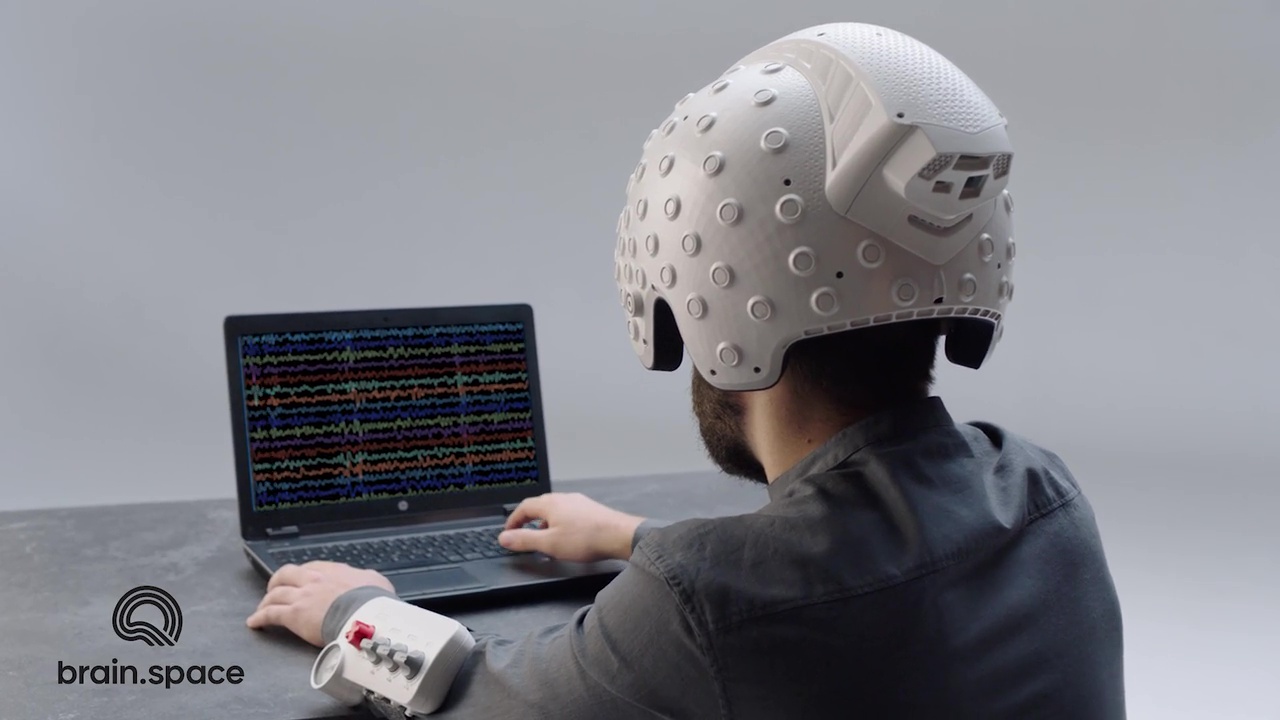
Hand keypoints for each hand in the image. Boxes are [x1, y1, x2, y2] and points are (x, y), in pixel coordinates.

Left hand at [245, 561, 394, 646]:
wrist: (365, 616)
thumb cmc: (373, 601)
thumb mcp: (375, 581)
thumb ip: (365, 579)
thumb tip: (367, 581)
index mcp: (332, 570)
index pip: (309, 568)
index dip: (301, 575)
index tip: (299, 581)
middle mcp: (313, 579)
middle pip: (285, 575)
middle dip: (277, 582)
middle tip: (274, 589)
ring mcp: (301, 596)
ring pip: (275, 594)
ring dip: (267, 600)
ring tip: (263, 607)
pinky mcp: (293, 615)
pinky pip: (270, 614)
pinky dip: (260, 617)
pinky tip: (254, 622)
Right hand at [498, 492, 644, 562]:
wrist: (619, 536)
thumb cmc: (587, 538)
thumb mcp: (549, 544)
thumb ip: (525, 540)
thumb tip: (505, 538)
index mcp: (550, 504)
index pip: (524, 507)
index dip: (513, 520)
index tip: (509, 531)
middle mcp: (564, 499)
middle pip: (539, 506)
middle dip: (528, 520)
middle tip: (522, 533)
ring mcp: (579, 503)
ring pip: (555, 509)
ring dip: (545, 522)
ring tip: (543, 538)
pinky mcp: (590, 510)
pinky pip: (568, 513)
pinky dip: (560, 523)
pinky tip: (565, 536)